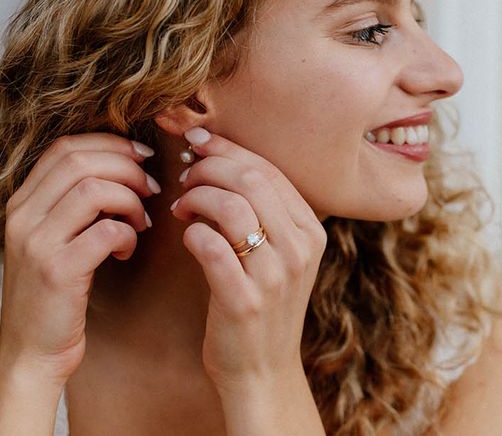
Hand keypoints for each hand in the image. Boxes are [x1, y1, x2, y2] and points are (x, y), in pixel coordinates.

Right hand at [0, 134, 155, 382]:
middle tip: (151, 188)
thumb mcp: (56, 236)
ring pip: (94, 190)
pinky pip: (105, 231)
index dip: (110, 144)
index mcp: (22, 202)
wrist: (31, 349)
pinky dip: (127, 234)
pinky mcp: (57, 271)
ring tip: (141, 221)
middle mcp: (22, 217)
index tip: (142, 156)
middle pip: (81, 162)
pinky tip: (127, 248)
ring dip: (131, 199)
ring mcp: (36, 244)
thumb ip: (77, 202)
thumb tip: (127, 166)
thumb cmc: (56, 289)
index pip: (65, 148)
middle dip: (128, 167)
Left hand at [171, 128, 326, 392]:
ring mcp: (275, 275)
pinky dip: (192, 232)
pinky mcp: (245, 301)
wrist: (262, 369)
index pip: (270, 170)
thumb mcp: (281, 254)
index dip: (229, 149)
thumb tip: (219, 160)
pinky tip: (186, 234)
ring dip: (197, 196)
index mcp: (311, 230)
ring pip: (232, 206)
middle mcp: (300, 248)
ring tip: (181, 205)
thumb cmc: (264, 302)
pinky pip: (211, 248)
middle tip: (186, 172)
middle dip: (210, 166)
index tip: (199, 140)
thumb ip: (264, 211)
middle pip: (251, 180)